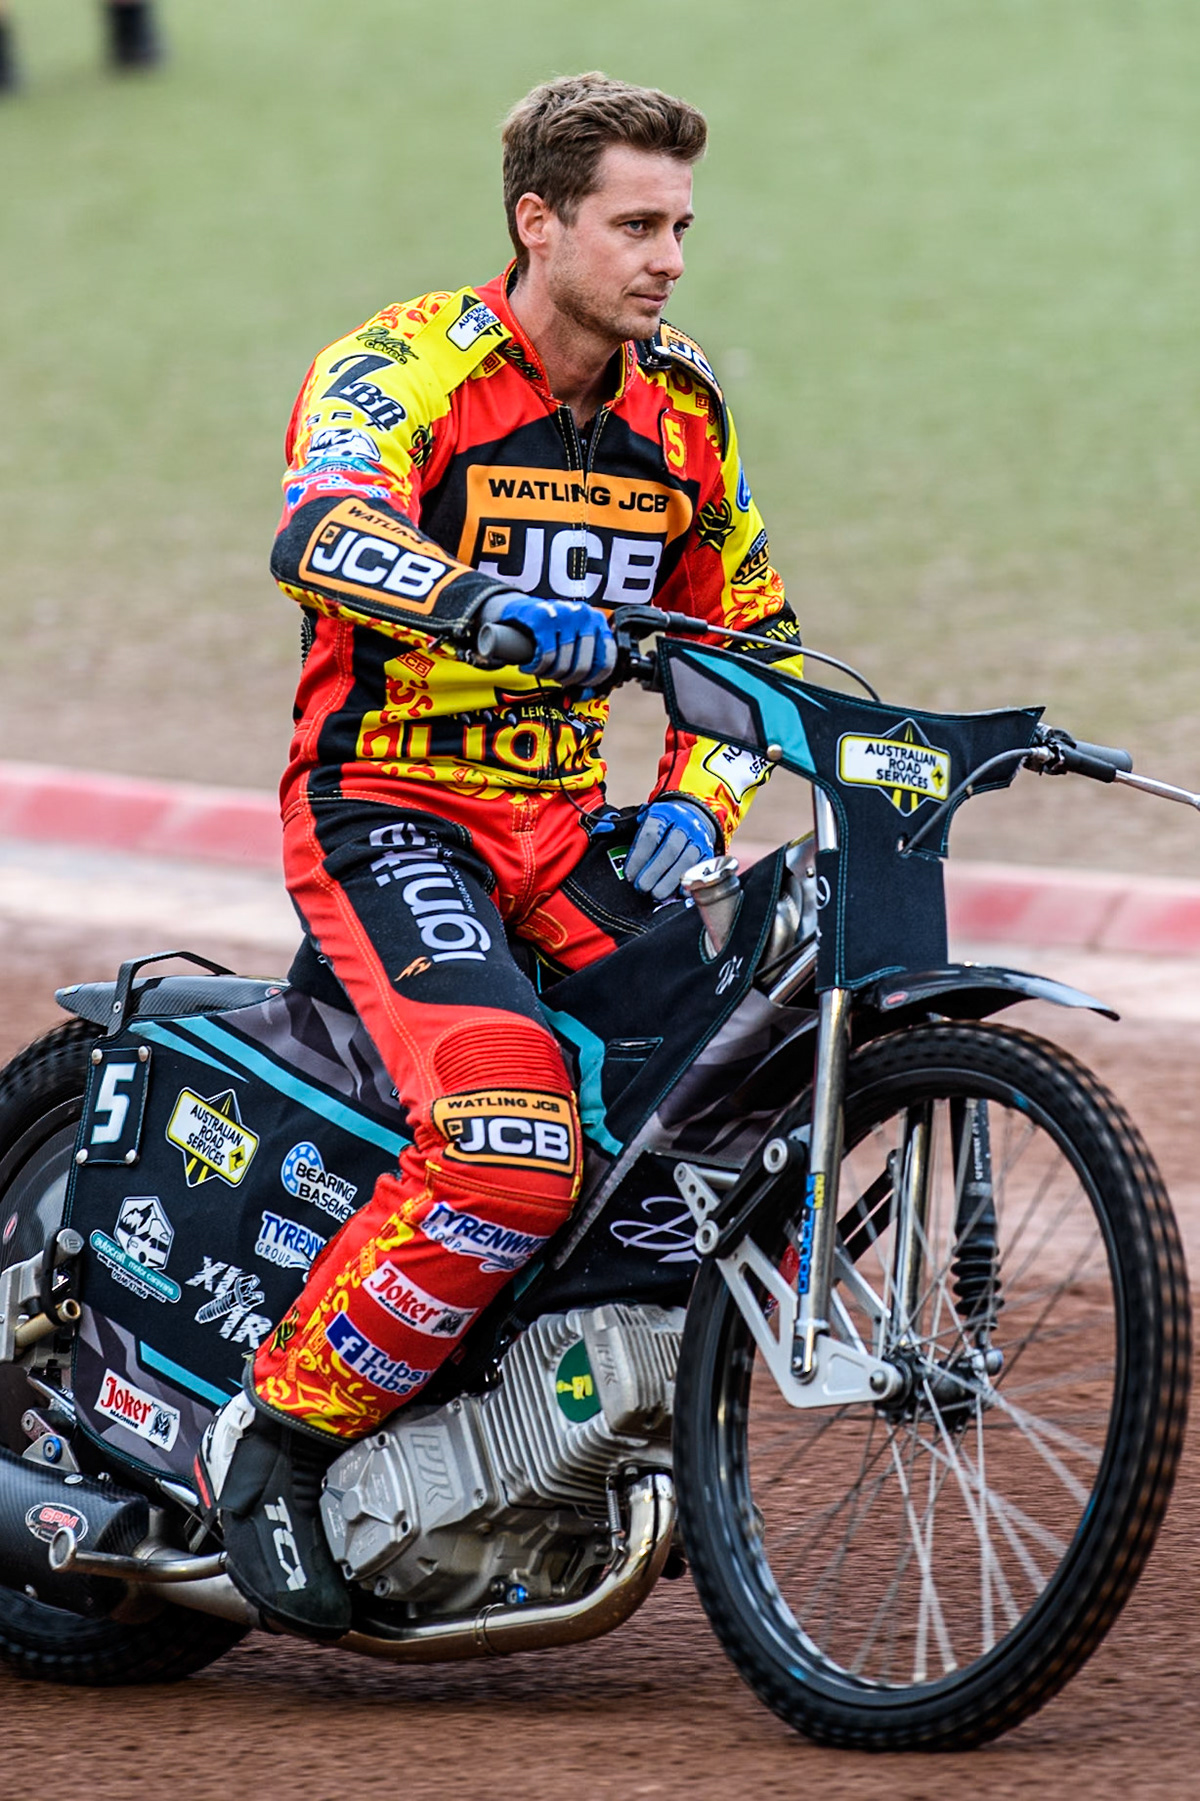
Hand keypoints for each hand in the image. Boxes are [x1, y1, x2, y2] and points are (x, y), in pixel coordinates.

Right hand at [476, 595, 616, 686]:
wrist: (520, 609)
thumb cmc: (550, 629)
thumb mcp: (574, 639)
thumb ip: (587, 661)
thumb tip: (591, 694)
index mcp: (597, 621)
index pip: (606, 660)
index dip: (593, 680)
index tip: (581, 686)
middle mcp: (584, 615)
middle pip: (583, 667)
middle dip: (567, 680)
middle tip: (556, 678)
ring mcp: (564, 615)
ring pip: (563, 664)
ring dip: (549, 675)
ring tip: (542, 670)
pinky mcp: (542, 619)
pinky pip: (545, 657)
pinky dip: (536, 668)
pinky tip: (530, 667)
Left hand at [624, 798, 716, 900]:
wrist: (694, 814)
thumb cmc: (661, 824)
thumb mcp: (641, 819)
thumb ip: (621, 827)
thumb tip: (599, 831)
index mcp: (663, 814)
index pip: (650, 835)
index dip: (639, 857)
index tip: (629, 875)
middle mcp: (683, 824)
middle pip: (669, 850)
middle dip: (653, 871)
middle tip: (641, 888)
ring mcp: (698, 839)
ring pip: (686, 861)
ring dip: (670, 881)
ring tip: (655, 894)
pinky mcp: (708, 853)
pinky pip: (700, 870)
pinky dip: (688, 884)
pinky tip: (676, 894)